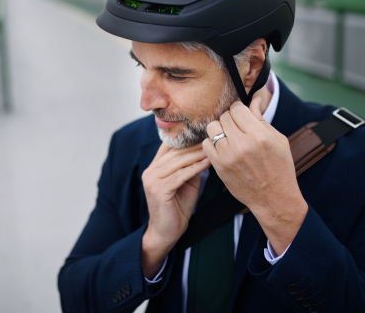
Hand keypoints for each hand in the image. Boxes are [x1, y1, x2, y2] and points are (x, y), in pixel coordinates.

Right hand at [141, 143, 210, 277]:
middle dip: (195, 144)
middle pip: (175, 151)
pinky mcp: (158, 190)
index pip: (170, 146)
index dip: (187, 138)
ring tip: (213, 146)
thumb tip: (204, 149)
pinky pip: (180, 175)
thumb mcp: (185, 182)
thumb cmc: (178, 208)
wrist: (166, 233)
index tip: (206, 131)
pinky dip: (195, 168)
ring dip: (197, 153)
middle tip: (213, 136)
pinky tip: (208, 162)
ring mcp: (152, 180)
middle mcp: (150, 170)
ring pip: (178, 161)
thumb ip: (189, 166)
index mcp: (155, 167)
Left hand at [202, 97, 307, 254]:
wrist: (274, 199)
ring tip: (229, 136)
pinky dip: (212, 143)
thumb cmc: (279, 167)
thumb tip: (254, 99)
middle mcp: (242, 144)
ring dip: (219, 129)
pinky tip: (222, 147)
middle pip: (224, 117)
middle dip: (230, 119)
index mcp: (259, 135)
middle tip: (237, 127)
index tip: (241, 115)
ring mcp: (228, 156)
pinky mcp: (219, 167)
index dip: (239, 109)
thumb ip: (261, 118)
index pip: (238, 108)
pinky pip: (206, 144)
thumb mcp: (278, 140)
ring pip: (212, 128)